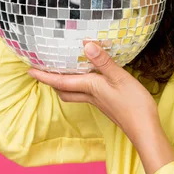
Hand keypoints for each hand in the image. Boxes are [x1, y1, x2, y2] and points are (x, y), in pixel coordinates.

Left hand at [27, 42, 159, 143]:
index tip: (29, 70)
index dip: (44, 76)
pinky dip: (79, 84)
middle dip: (51, 81)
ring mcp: (98, 101)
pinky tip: (88, 77)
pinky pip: (86, 93)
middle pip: (64, 90)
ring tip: (61, 71)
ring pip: (74, 93)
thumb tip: (86, 44)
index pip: (61, 82)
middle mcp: (90, 95)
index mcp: (90, 88)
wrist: (144, 129)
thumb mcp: (120, 78)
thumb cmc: (134, 104)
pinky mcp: (106, 103)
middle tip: (43, 70)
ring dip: (64, 84)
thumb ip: (103, 61)